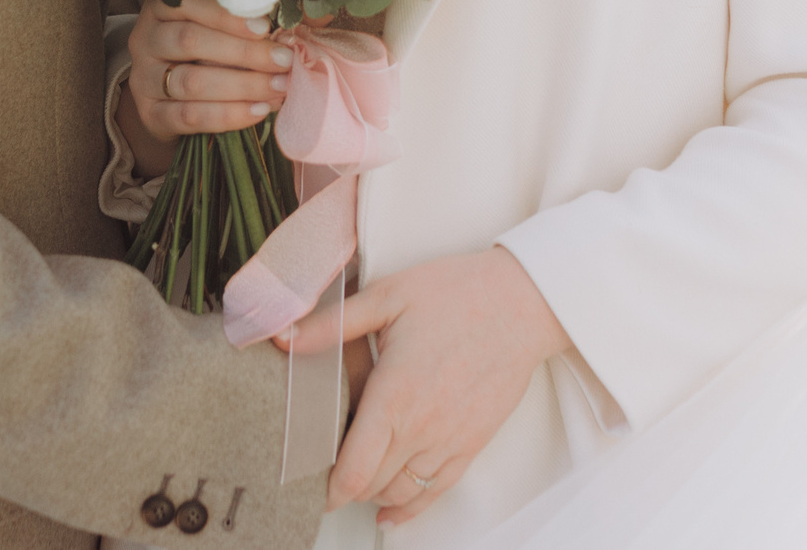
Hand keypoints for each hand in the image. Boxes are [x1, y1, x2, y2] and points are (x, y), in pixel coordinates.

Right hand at [116, 0, 293, 176]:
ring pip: (189, 82)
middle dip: (243, 53)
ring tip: (279, 89)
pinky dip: (226, 116)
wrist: (173, 97)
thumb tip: (317, 14)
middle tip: (284, 61)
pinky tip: (258, 111)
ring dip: (240, 86)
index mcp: (163, 5)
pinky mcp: (150, 115)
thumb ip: (268, 16)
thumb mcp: (229, 26)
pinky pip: (187, 117)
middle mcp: (146, 37)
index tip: (267, 27)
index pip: (188, 1)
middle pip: (190, 40)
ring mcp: (143, 79)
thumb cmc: (211, 50)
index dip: (228, 15)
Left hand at [281, 247, 569, 525]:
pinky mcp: (472, 443)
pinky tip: (390, 513)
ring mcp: (450, 440)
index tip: (304, 482)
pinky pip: (437, 492)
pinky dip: (409, 508)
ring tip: (352, 479)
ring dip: (371, 493)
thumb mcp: (388, 296)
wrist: (522, 302)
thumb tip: (283, 336)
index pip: (354, 467)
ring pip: (400, 492)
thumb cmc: (457, 292)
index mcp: (395, 394)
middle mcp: (422, 427)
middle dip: (342, 486)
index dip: (327, 486)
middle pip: (371, 484)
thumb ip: (332, 324)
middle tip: (319, 472)